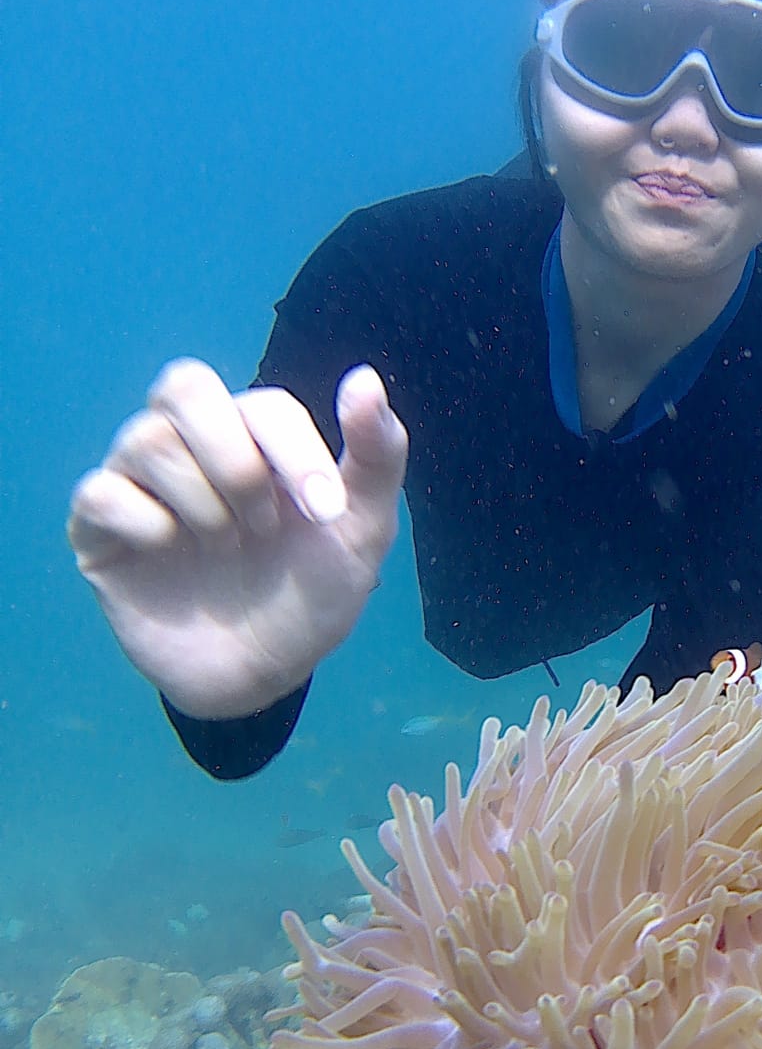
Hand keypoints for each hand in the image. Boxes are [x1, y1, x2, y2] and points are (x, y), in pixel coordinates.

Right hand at [67, 359, 407, 717]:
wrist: (264, 672)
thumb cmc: (311, 593)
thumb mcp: (362, 531)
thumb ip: (377, 455)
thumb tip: (365, 377)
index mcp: (255, 437)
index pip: (264, 404)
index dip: (296, 450)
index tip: (325, 513)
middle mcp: (191, 444)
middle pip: (184, 385)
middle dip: (236, 462)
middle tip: (263, 526)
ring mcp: (140, 483)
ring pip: (144, 439)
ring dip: (204, 503)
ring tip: (227, 548)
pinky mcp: (98, 529)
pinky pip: (99, 493)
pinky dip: (147, 524)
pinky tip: (172, 553)